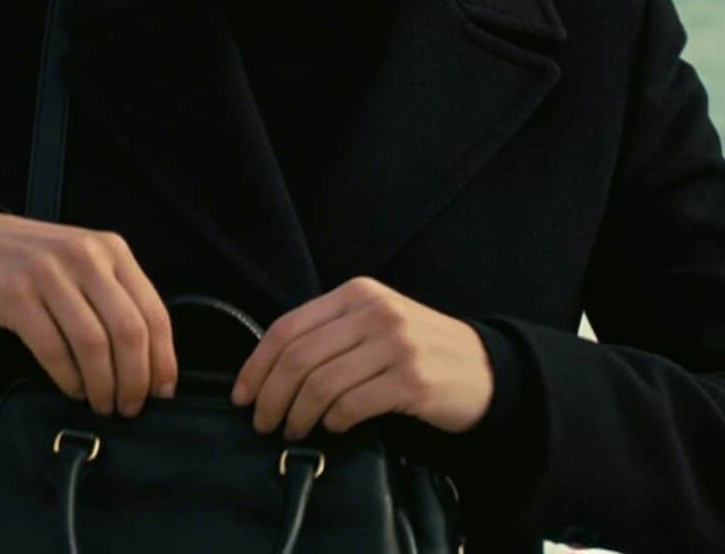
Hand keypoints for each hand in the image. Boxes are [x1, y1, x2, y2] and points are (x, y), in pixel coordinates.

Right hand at [0, 212, 177, 417]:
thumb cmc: (36, 261)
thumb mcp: (85, 263)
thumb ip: (116, 298)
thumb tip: (149, 362)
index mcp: (112, 250)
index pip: (153, 311)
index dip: (163, 359)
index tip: (163, 391)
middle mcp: (86, 258)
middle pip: (128, 330)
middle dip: (136, 379)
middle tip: (131, 407)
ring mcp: (50, 275)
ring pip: (93, 344)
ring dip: (103, 385)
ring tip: (103, 405)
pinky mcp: (17, 295)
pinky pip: (52, 349)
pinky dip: (68, 378)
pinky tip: (73, 390)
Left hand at [229, 276, 493, 441]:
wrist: (482, 367)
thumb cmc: (417, 347)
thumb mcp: (374, 322)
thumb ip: (331, 332)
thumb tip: (269, 369)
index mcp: (357, 293)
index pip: (288, 326)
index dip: (257, 364)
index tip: (242, 394)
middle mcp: (374, 312)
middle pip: (299, 356)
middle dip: (271, 395)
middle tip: (262, 422)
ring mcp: (395, 345)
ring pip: (321, 383)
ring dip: (298, 414)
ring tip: (293, 431)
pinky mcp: (412, 380)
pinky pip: (353, 404)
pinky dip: (334, 420)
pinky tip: (332, 427)